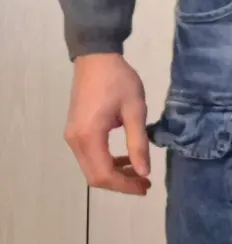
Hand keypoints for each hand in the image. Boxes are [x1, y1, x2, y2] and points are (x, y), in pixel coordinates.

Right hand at [64, 53, 150, 194]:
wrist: (96, 57)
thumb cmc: (118, 80)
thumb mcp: (135, 110)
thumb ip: (138, 143)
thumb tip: (144, 172)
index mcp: (89, 136)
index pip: (104, 175)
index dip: (125, 186)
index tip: (146, 186)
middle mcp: (75, 141)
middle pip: (95, 176)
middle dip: (121, 183)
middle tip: (145, 182)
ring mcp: (72, 135)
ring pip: (91, 167)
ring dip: (114, 173)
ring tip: (139, 171)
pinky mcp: (75, 130)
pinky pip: (89, 155)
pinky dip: (106, 161)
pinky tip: (124, 157)